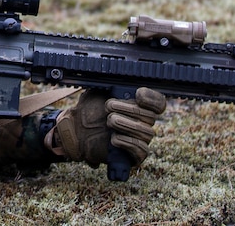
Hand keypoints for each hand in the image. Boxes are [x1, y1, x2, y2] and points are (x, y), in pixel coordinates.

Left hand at [47, 87, 166, 167]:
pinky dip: (127, 142)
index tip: (138, 94)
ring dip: (125, 125)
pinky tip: (114, 138)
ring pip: (146, 133)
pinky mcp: (133, 156)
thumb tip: (123, 79)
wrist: (76, 129)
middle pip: (150, 117)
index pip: (158, 103)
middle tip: (108, 106)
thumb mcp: (99, 90)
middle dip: (129, 109)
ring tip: (109, 121)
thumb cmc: (89, 109)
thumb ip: (112, 84)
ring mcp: (139, 139)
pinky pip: (141, 150)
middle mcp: (143, 122)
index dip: (152, 99)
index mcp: (138, 105)